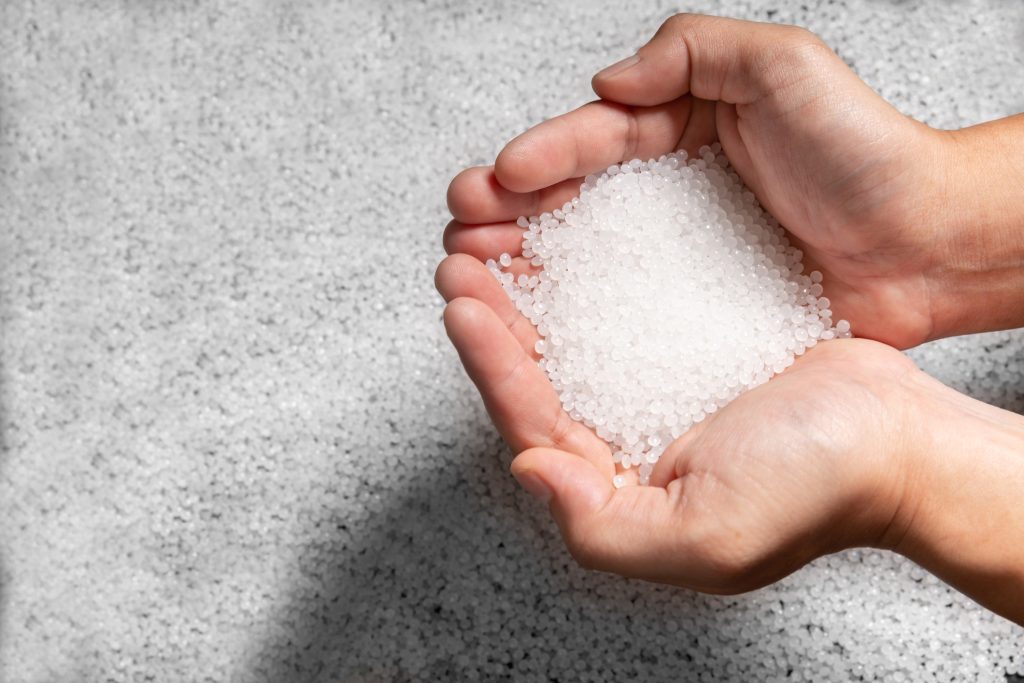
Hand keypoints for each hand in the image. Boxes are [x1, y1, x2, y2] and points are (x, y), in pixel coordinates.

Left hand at [436, 256, 920, 589]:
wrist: (898, 439)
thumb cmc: (817, 489)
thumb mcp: (708, 534)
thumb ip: (605, 524)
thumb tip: (532, 470)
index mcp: (614, 489)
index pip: (531, 423)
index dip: (491, 366)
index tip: (464, 307)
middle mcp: (622, 439)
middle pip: (537, 375)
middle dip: (494, 318)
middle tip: (462, 261)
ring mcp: (651, 388)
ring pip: (568, 336)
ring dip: (528, 291)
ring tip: (496, 243)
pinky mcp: (680, 345)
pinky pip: (617, 307)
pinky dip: (585, 275)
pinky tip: (565, 242)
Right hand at [445, 14, 1023, 348]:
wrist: (928, 243)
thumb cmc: (868, 152)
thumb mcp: (784, 66)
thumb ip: (693, 53)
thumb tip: (605, 86)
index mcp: (680, 128)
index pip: (593, 138)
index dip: (541, 158)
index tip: (497, 182)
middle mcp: (668, 193)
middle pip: (569, 199)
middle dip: (506, 213)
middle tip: (462, 234)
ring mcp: (676, 257)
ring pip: (581, 256)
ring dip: (521, 266)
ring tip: (475, 275)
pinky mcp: (691, 311)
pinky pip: (621, 310)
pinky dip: (573, 316)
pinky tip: (537, 324)